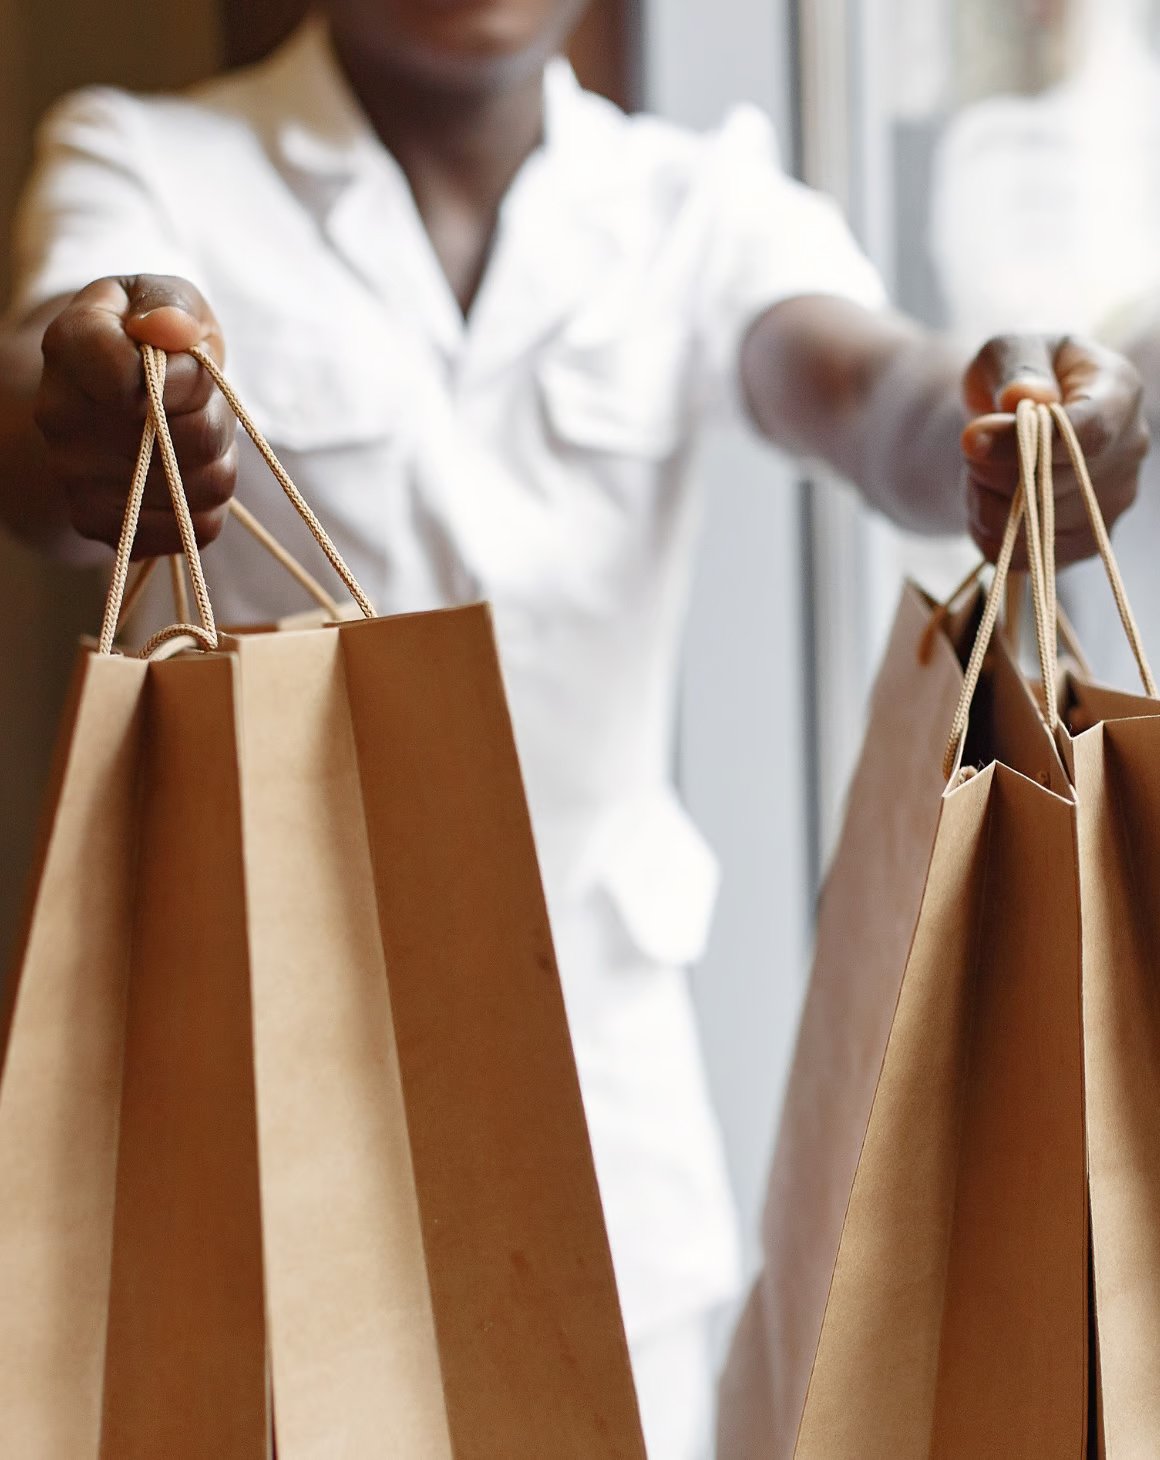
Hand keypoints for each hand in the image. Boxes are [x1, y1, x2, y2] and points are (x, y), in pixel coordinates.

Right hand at [34, 275, 235, 556]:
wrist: (102, 398)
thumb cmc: (146, 340)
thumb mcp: (162, 297)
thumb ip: (172, 304)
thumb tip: (172, 330)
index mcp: (71, 347)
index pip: (140, 376)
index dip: (188, 375)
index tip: (188, 361)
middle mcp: (60, 416)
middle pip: (188, 438)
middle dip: (214, 419)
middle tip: (201, 402)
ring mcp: (75, 477)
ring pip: (200, 487)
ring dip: (217, 462)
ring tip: (192, 436)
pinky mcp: (100, 523)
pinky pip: (192, 530)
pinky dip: (206, 506)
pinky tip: (186, 476)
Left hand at [960, 336, 1146, 565]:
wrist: (1017, 417)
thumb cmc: (1019, 375)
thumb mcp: (1008, 352)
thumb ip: (1015, 370)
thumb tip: (1024, 399)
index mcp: (1119, 392)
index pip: (1089, 431)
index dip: (1030, 444)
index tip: (973, 438)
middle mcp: (1129, 452)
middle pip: (1049, 483)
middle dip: (990, 466)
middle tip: (974, 439)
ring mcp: (1111, 504)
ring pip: (1030, 526)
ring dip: (985, 497)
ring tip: (986, 466)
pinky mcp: (1085, 544)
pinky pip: (1020, 556)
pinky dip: (988, 529)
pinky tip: (989, 498)